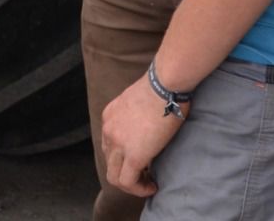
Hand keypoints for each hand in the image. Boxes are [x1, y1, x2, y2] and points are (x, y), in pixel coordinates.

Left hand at [100, 73, 186, 197]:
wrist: (164, 85)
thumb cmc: (161, 87)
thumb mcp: (139, 100)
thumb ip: (137, 114)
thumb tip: (148, 124)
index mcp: (110, 116)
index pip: (109, 144)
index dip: (123, 156)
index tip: (140, 160)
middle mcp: (109, 130)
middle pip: (109, 161)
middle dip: (125, 172)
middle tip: (144, 175)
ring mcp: (118, 143)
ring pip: (114, 176)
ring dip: (132, 184)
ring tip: (148, 183)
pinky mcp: (133, 155)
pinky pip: (128, 182)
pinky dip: (139, 189)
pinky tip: (152, 186)